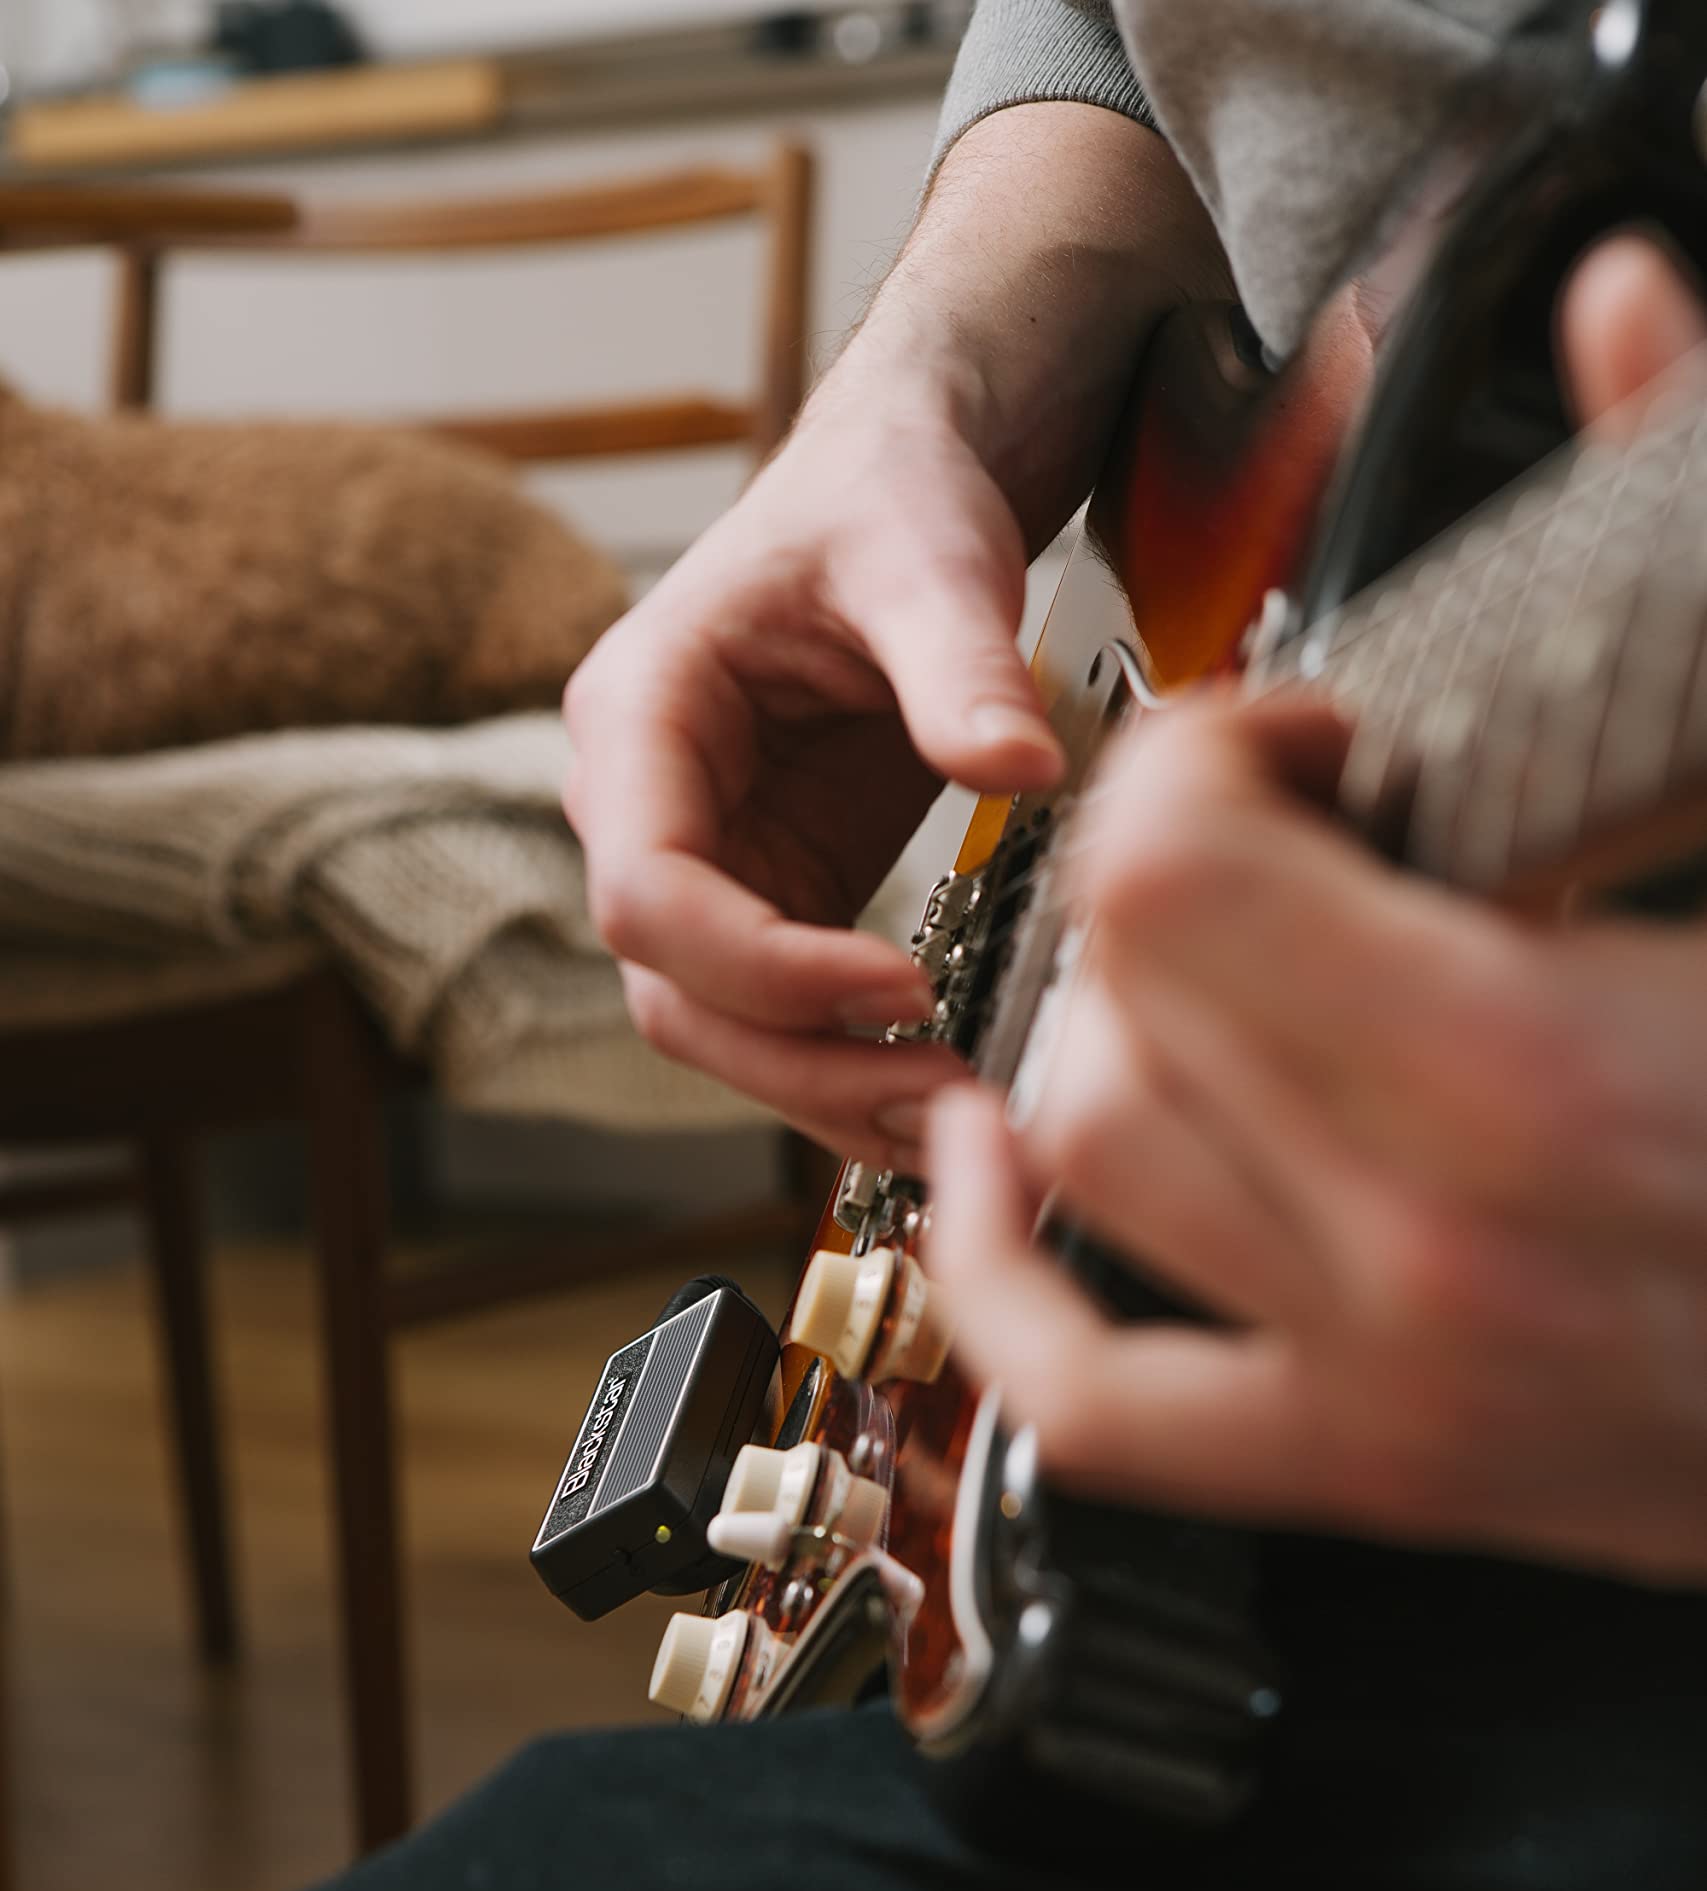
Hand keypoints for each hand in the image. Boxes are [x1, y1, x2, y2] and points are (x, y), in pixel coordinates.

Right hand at [563, 104, 1219, 1168]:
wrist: (909, 483)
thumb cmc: (892, 495)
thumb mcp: (929, 558)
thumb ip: (960, 665)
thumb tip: (1022, 774)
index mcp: (640, 716)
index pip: (648, 893)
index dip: (765, 966)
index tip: (903, 983)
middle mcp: (646, 807)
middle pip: (675, 995)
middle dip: (801, 1065)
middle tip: (941, 1101)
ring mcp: (708, 864)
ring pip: (724, 1030)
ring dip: (830, 1092)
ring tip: (958, 1121)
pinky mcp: (777, 897)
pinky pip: (790, 1020)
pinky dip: (859, 1069)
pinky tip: (947, 1097)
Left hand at [929, 237, 1706, 1583]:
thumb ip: (1678, 562)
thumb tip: (1620, 304)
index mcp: (1533, 1063)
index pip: (1173, 862)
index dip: (1211, 756)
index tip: (1309, 748)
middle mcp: (1428, 1240)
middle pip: (1114, 984)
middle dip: (1166, 870)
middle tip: (1281, 842)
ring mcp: (1387, 1377)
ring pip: (1083, 1153)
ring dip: (1104, 1025)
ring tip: (1192, 969)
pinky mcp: (1373, 1469)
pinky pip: (1090, 1410)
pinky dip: (997, 1293)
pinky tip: (995, 1181)